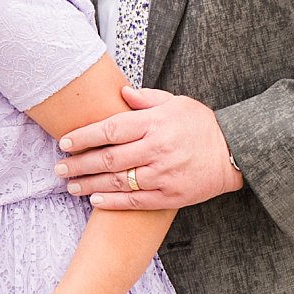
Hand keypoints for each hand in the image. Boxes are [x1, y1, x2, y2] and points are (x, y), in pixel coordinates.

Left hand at [54, 86, 242, 210]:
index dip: (84, 136)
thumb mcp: (176, 103)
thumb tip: (122, 92)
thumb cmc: (202, 126)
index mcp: (154, 124)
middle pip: (108, 158)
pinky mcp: (169, 195)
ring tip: (71, 185)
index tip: (65, 142)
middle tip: (59, 167)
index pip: (110, 129)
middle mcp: (155, 149)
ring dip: (90, 184)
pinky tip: (95, 200)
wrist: (235, 153)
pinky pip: (135, 201)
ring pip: (117, 181)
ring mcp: (162, 174)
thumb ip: (146, 100)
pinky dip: (112, 202)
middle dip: (79, 163)